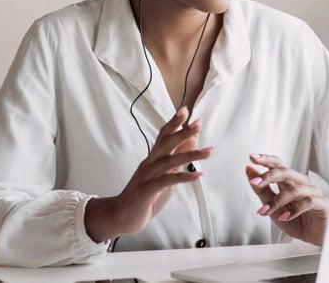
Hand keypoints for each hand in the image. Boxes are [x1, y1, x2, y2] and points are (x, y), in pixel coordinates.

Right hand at [85, 106, 212, 242]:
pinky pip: (166, 181)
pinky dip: (182, 177)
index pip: (162, 137)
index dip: (174, 124)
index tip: (186, 111)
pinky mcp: (146, 191)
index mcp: (152, 160)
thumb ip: (174, 163)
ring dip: (190, 155)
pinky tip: (198, 175)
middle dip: (182, 132)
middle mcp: (148, 164)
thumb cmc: (143, 196)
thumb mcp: (162, 177)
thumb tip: (190, 147)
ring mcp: (146, 177)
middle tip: (198, 123)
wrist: (119, 217)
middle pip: (165, 144)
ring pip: (169, 161)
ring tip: (209, 151)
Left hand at [246, 154, 328, 245]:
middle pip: (286, 172)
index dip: (266, 160)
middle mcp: (302, 184)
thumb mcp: (274, 209)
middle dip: (269, 175)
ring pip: (295, 189)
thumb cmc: (298, 222)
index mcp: (290, 182)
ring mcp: (313, 193)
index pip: (278, 165)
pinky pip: (308, 202)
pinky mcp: (322, 204)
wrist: (317, 239)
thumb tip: (249, 170)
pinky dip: (294, 210)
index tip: (252, 157)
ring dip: (277, 201)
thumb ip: (262, 191)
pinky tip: (284, 217)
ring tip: (266, 211)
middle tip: (255, 182)